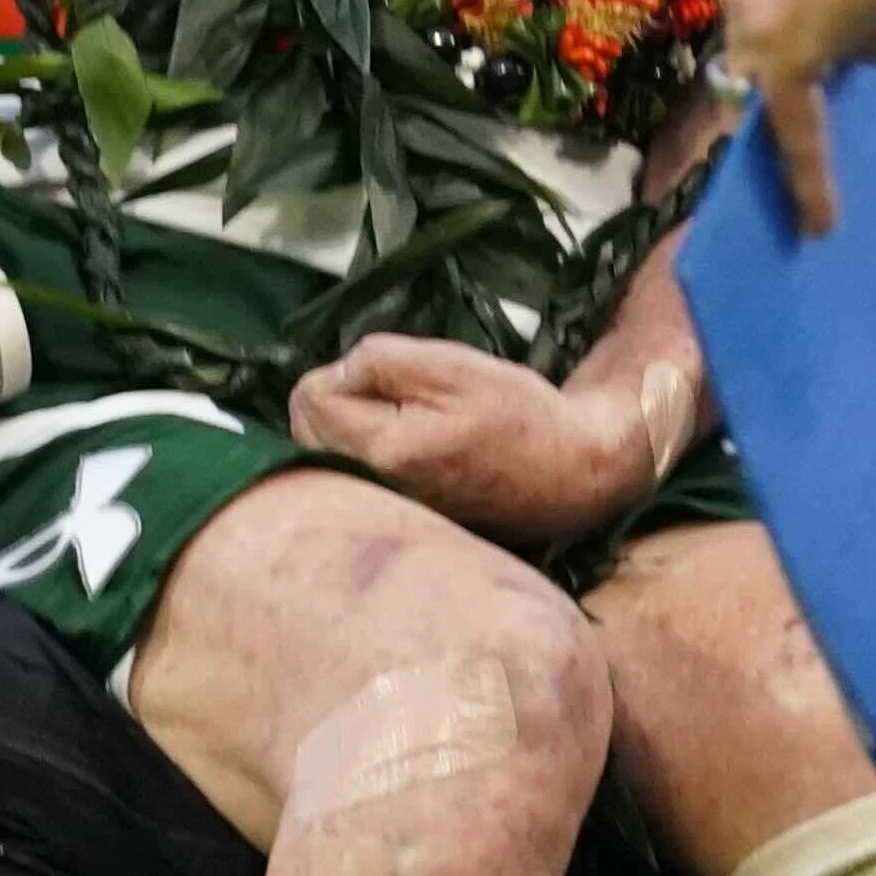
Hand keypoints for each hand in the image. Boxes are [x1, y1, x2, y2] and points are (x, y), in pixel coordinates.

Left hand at [290, 335, 666, 546]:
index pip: (309, 397)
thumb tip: (335, 371)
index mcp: (379, 452)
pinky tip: (413, 444)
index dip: (345, 371)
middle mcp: (369, 490)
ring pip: (325, 448)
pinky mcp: (394, 514)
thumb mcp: (451, 366)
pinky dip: (369, 450)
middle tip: (403, 393)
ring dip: (352, 423)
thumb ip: (378, 361)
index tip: (394, 373)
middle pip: (306, 426)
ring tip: (410, 416)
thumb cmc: (516, 415)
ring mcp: (380, 508)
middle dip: (340, 397)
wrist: (570, 475)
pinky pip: (351, 471)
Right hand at [704, 0, 875, 237]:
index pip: (799, 139)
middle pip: (756, 79)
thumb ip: (868, 48)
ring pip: (746, 25)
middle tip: (806, 87)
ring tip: (813, 5)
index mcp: (788, 65)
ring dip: (775, 27)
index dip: (810, 185)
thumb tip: (861, 58)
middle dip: (780, 88)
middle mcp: (746, 30)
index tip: (819, 229)